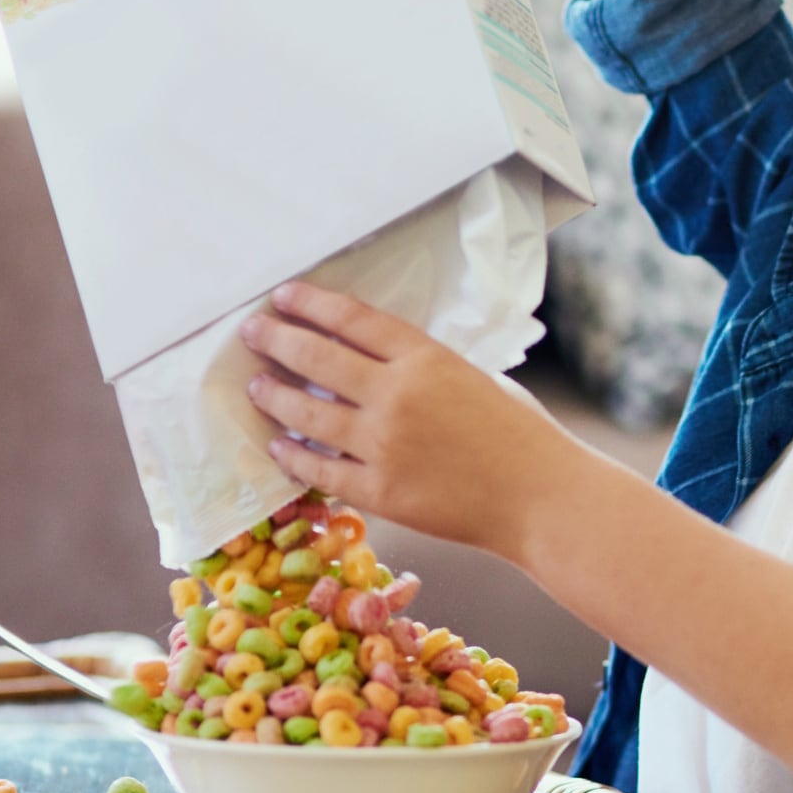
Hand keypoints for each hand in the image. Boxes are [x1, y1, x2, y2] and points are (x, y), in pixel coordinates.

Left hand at [240, 280, 562, 554]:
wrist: (541, 496)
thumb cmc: (522, 434)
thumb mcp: (476, 378)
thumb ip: (426, 368)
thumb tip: (378, 364)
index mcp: (426, 358)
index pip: (352, 320)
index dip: (311, 303)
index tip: (283, 296)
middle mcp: (396, 395)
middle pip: (316, 358)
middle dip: (276, 340)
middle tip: (251, 334)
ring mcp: (383, 445)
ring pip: (306, 414)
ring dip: (273, 396)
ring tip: (256, 385)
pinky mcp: (378, 491)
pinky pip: (319, 469)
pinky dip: (292, 455)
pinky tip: (278, 445)